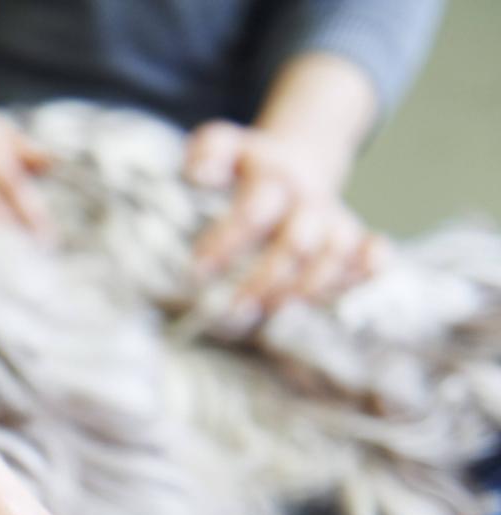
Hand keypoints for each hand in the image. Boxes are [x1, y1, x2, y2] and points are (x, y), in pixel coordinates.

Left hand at [187, 119, 387, 321]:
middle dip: (266, 279)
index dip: (228, 240)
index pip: (255, 211)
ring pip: (334, 257)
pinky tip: (349, 287)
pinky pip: (374, 257)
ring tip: (270, 308)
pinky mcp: (355, 239)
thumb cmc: (251, 165)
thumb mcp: (227, 148)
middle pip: (297, 243)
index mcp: (275, 181)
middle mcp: (309, 202)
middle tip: (234, 306)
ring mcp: (334, 222)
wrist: (301, 158)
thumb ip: (209, 151)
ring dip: (305, 288)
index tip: (198, 268)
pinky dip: (367, 273)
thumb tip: (198, 170)